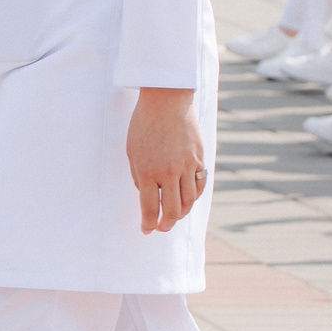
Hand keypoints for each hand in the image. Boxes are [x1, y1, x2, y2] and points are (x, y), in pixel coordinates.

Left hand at [126, 87, 204, 233]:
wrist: (166, 100)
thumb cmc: (143, 124)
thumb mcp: (132, 152)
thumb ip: (139, 176)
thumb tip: (147, 195)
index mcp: (148, 171)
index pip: (149, 209)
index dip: (147, 224)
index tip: (146, 230)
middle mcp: (169, 172)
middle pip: (173, 211)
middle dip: (166, 225)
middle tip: (160, 227)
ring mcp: (187, 166)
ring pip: (189, 202)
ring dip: (181, 214)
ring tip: (173, 216)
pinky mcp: (199, 158)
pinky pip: (199, 185)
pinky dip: (194, 197)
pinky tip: (186, 199)